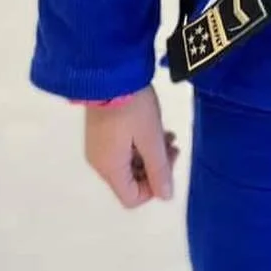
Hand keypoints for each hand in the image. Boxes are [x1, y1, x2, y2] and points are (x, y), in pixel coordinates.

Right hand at [83, 85, 179, 209]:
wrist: (109, 73)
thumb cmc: (132, 107)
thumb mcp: (151, 138)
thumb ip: (159, 169)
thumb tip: (166, 196)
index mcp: (110, 168)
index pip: (131, 198)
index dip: (153, 188)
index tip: (168, 164)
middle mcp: (100, 163)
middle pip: (131, 181)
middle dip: (155, 168)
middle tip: (172, 146)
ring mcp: (98, 146)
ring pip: (129, 163)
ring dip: (150, 154)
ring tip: (168, 135)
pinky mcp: (101, 132)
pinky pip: (122, 149)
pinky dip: (139, 144)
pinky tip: (154, 127)